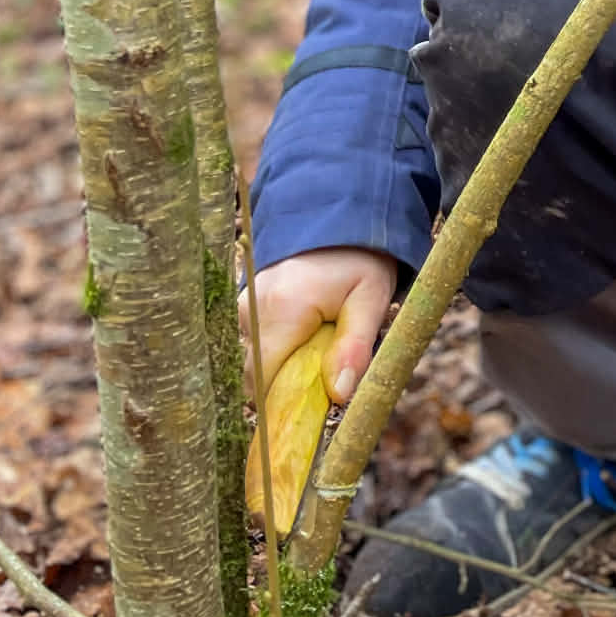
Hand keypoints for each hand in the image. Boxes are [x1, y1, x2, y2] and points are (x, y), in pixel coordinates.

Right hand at [241, 247, 396, 406]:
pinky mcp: (245, 301)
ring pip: (256, 359)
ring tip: (320, 338)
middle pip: (257, 374)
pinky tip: (307, 329)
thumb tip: (338, 395)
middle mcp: (251, 307)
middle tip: (327, 363)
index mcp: (281, 310)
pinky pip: (256, 341)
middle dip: (289, 382)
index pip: (263, 382)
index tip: (315, 404)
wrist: (341, 212)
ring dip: (285, 362)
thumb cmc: (360, 257)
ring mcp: (244, 302)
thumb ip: (354, 348)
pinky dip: (279, 346)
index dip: (286, 402)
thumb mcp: (371, 299)